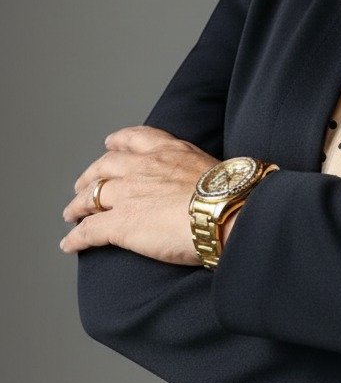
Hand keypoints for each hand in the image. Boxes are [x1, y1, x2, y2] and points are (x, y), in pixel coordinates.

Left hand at [60, 125, 217, 264]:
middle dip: (91, 175)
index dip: (119, 141)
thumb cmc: (229, 195)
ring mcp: (128, 194)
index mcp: (168, 151)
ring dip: (77, 205)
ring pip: (90, 196)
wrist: (224, 211)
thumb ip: (196, 170)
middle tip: (84, 184)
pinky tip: (69, 244)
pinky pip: (88, 230)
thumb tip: (206, 185)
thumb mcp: (212, 168)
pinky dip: (75, 238)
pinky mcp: (120, 223)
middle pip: (105, 166)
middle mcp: (143, 167)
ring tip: (71, 213)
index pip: (136, 138)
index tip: (111, 143)